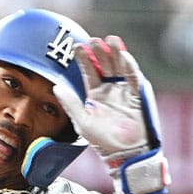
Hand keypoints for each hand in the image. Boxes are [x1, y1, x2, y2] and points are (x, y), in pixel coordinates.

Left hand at [53, 36, 168, 193]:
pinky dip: (129, 66)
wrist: (124, 153)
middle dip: (99, 52)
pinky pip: (133, 78)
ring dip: (115, 53)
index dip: (84, 59)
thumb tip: (55, 87)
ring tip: (109, 40)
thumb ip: (70, 103)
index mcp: (95, 94)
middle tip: (93, 41)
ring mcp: (124, 91)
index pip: (88, 71)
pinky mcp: (137, 95)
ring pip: (119, 67)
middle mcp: (109, 89)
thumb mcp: (82, 121)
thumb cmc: (102, 141)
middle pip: (104, 65)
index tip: (77, 47)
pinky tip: (123, 56)